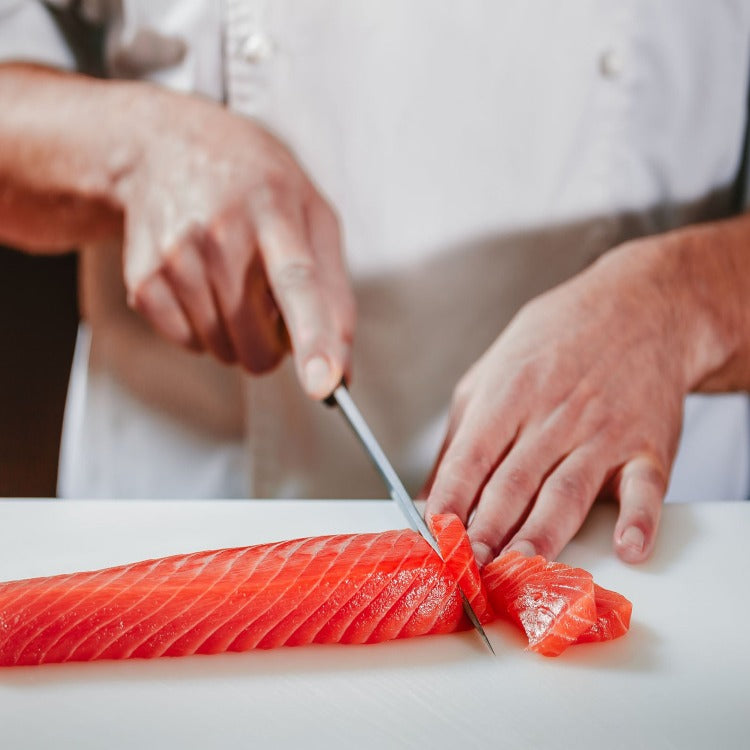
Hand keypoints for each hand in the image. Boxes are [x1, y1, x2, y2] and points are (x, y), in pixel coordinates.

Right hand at [116, 86, 353, 397]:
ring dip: (238, 335)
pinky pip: (189, 344)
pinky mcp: (143, 281)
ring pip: (224, 350)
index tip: (325, 385)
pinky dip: (204, 331)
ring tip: (232, 280)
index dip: (315, 337)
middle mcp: (220, 235)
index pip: (298, 283)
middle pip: (258, 342)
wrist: (163, 148)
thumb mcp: (311, 213)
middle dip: (274, 344)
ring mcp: (176, 258)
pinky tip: (202, 287)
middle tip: (270, 301)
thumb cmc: (253, 185)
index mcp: (274, 210)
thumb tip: (343, 370)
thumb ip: (334, 289)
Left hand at [424, 234, 721, 564]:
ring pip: (567, 490)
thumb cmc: (554, 342)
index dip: (450, 500)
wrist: (637, 306)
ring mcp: (602, 431)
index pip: (470, 458)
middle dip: (487, 530)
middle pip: (513, 482)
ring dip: (543, 534)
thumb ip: (458, 438)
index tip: (434, 537)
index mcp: (508, 396)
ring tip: (520, 570)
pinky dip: (640, 519)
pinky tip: (629, 548)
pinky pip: (645, 486)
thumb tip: (427, 495)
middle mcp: (553, 416)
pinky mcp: (648, 444)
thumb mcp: (490, 374)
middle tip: (470, 571)